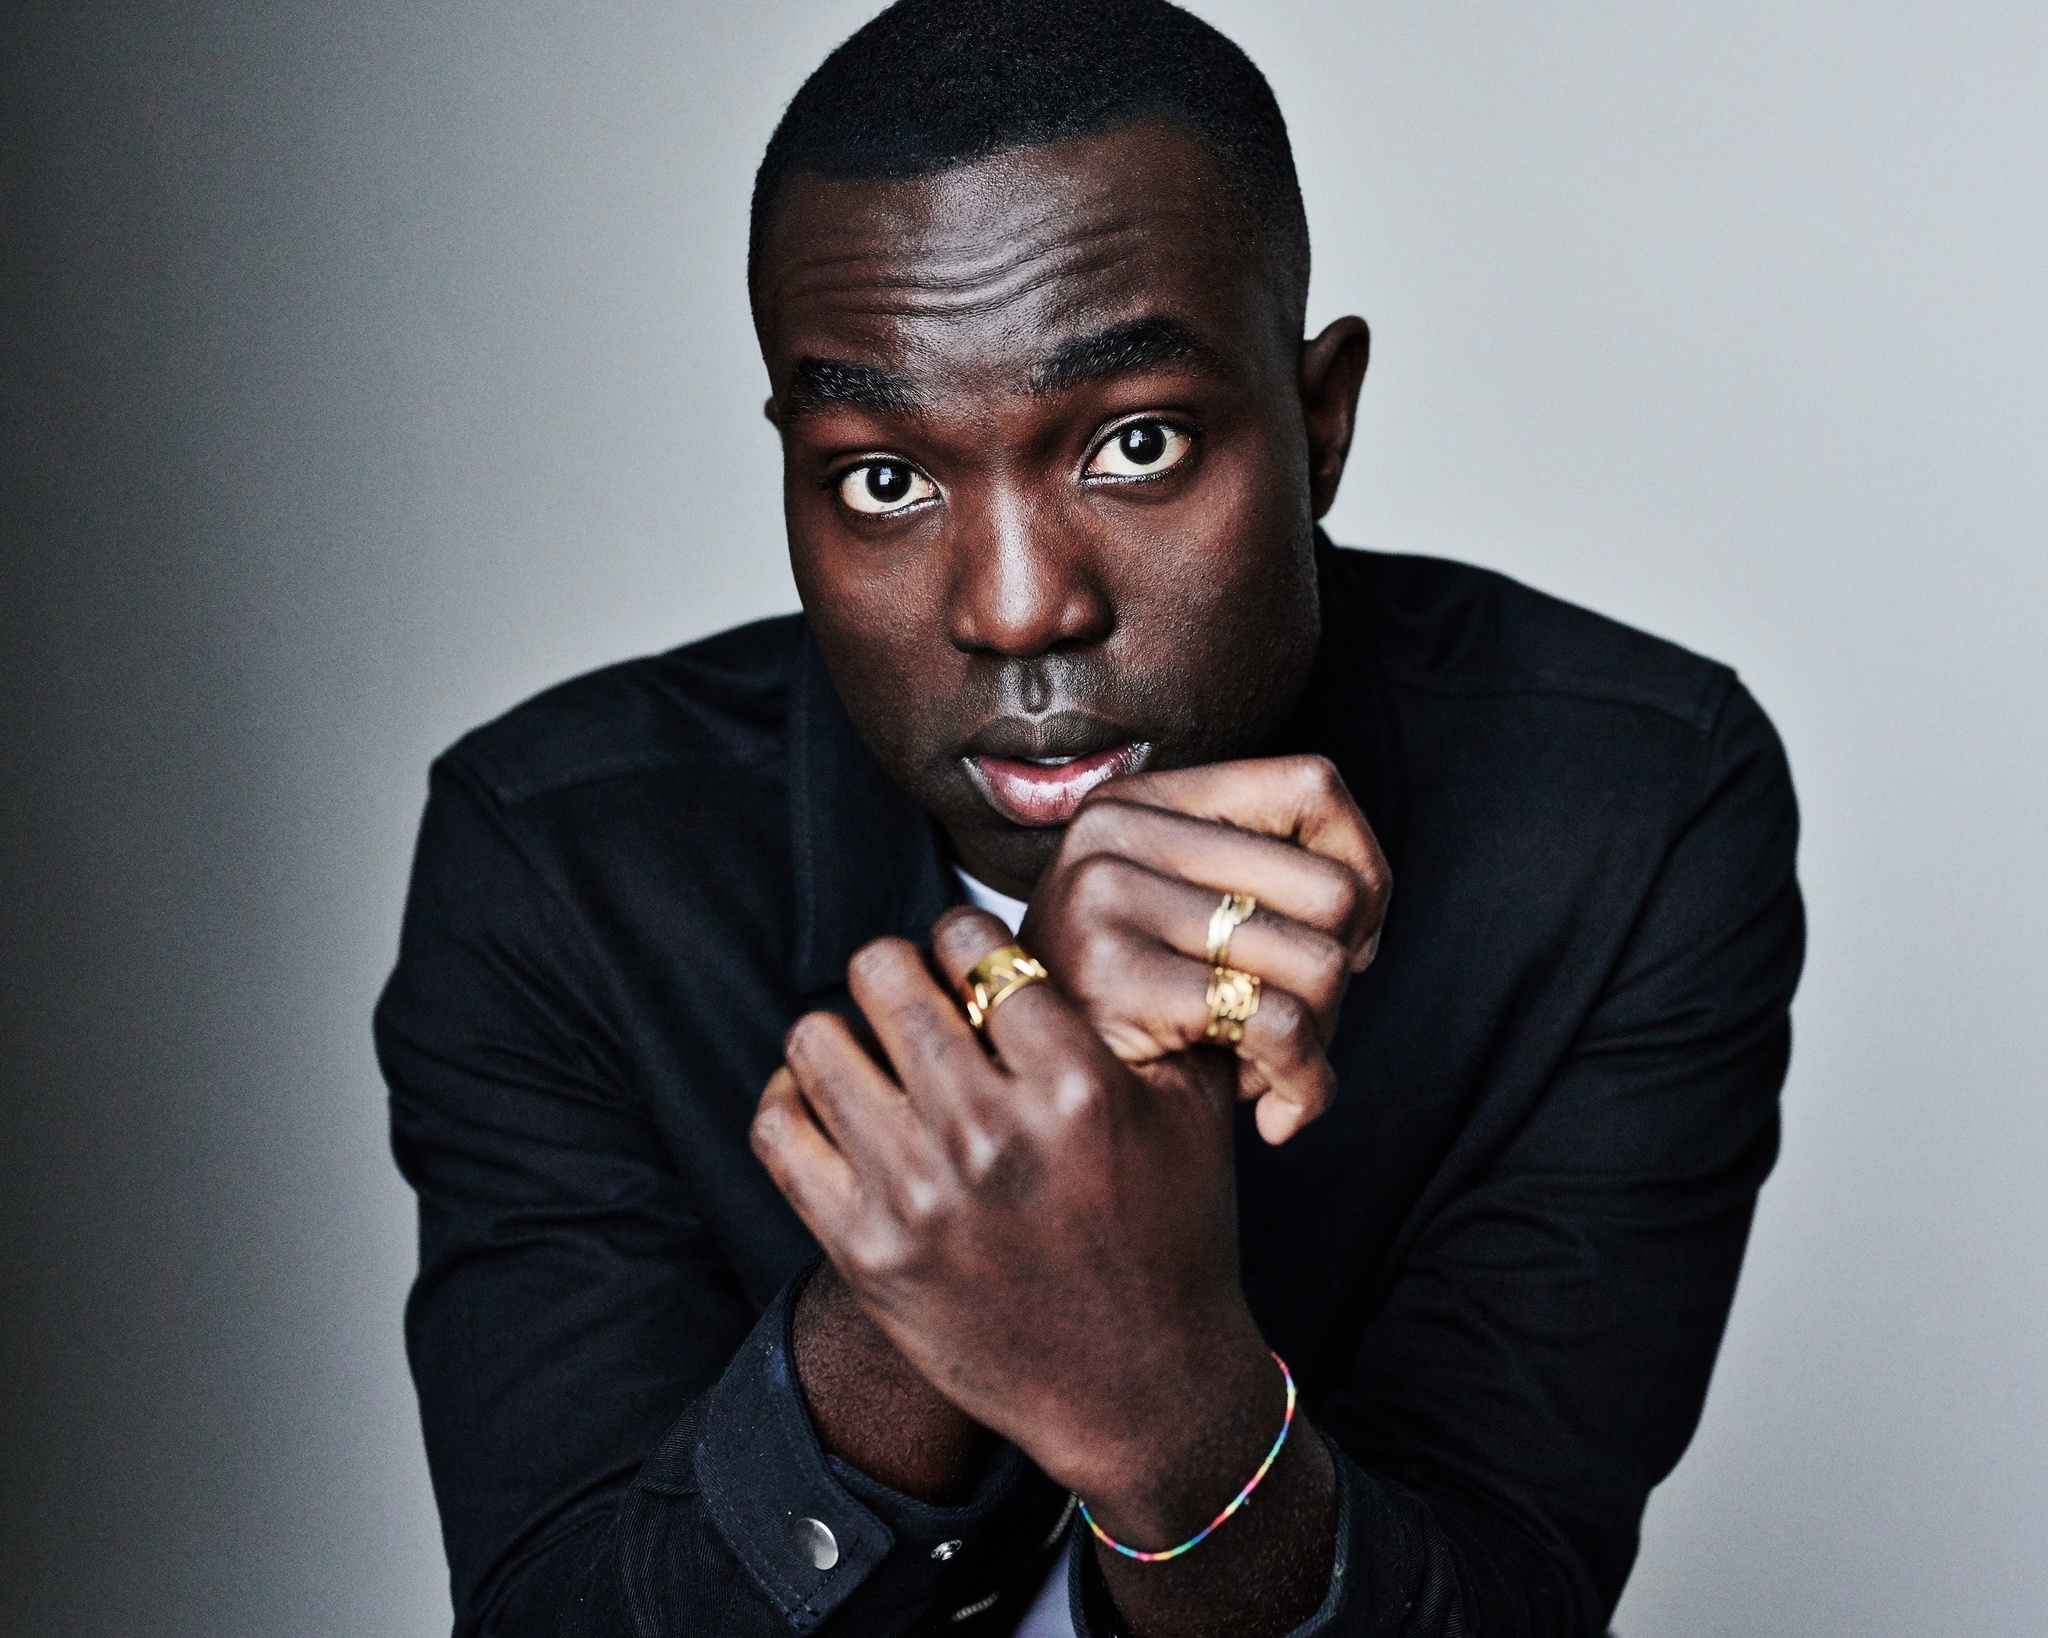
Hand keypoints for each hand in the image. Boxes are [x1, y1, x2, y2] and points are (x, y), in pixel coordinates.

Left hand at [753, 909, 1275, 1535]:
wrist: (1142, 1387)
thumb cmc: (1174, 1233)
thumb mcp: (1192, 1110)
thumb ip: (1155, 1007)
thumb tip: (1109, 922)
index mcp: (1078, 1086)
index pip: (974, 942)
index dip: (963, 935)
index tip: (967, 958)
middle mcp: (993, 1134)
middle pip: (884, 974)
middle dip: (897, 969)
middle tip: (914, 996)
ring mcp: (921, 1198)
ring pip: (818, 1041)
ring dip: (843, 1031)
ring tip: (872, 1051)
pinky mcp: (867, 1254)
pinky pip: (779, 1130)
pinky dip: (792, 1099)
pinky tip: (830, 1105)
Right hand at [1022, 755, 1388, 1143]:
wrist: (1033, 1106)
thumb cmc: (1132, 1016)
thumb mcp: (1185, 916)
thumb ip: (1264, 877)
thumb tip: (1366, 900)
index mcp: (1139, 801)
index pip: (1312, 786)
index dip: (1363, 867)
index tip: (1348, 939)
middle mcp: (1113, 830)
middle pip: (1331, 888)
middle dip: (1341, 976)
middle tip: (1299, 1026)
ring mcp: (1105, 896)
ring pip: (1319, 963)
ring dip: (1318, 1039)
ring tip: (1268, 1067)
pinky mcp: (1116, 975)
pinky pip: (1280, 1026)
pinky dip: (1304, 1083)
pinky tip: (1275, 1113)